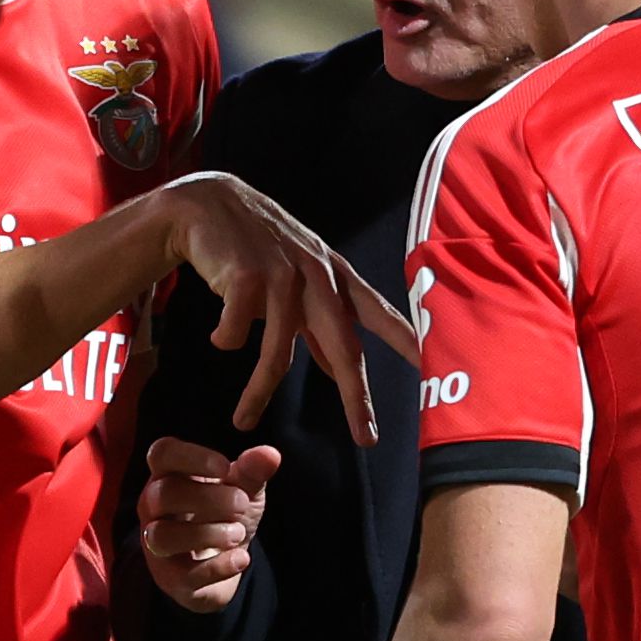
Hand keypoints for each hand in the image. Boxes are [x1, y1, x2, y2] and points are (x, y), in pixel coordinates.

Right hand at [137, 437, 278, 612]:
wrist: (226, 564)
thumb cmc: (226, 516)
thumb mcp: (244, 490)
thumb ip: (252, 472)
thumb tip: (270, 454)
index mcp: (169, 475)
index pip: (162, 454)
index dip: (191, 457)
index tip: (225, 467)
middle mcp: (153, 507)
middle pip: (163, 494)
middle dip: (208, 498)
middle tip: (241, 504)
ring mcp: (156, 544)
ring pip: (163, 535)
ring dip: (207, 533)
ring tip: (238, 533)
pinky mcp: (170, 578)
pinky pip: (184, 574)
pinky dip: (219, 566)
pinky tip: (242, 558)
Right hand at [166, 172, 419, 442]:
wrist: (208, 203)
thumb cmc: (257, 250)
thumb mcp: (299, 281)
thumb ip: (319, 324)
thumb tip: (340, 372)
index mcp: (335, 277)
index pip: (380, 314)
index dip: (408, 341)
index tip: (432, 369)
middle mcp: (317, 276)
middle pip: (344, 347)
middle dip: (357, 396)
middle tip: (366, 436)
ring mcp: (283, 274)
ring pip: (278, 353)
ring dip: (259, 391)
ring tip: (243, 419)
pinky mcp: (246, 275)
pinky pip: (235, 331)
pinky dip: (225, 339)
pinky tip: (219, 337)